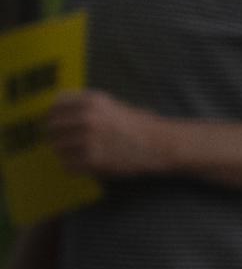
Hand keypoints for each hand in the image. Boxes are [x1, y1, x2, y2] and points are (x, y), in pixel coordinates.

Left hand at [46, 90, 166, 179]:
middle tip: (64, 143)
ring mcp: (89, 139)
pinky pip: (68, 165)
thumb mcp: (113, 106)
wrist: (161, 145)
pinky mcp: (93, 159)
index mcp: (92, 101)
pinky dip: (73, 167)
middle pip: (52, 127)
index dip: (54, 115)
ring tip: (77, 155)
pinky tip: (84, 165)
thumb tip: (56, 115)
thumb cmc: (139, 126)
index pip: (56, 105)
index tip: (57, 123)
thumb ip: (86, 107)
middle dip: (56, 136)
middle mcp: (88, 117)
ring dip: (64, 153)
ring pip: (57, 148)